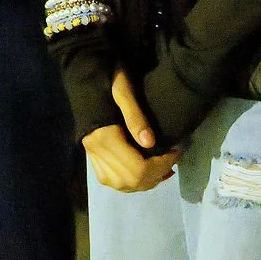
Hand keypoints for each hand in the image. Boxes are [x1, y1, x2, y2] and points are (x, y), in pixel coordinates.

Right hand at [81, 68, 180, 192]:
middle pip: (131, 181)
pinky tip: (144, 170)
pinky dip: (131, 181)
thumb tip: (150, 143)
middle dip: (156, 175)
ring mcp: (92, 155)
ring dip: (145, 181)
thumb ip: (136, 117)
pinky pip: (112, 180)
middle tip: (172, 158)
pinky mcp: (92, 155)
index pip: (138, 168)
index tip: (176, 151)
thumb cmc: (107, 78)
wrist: (84, 74)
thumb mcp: (124, 90)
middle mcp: (96, 151)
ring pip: (122, 185)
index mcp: (104, 137)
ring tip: (162, 167)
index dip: (161, 165)